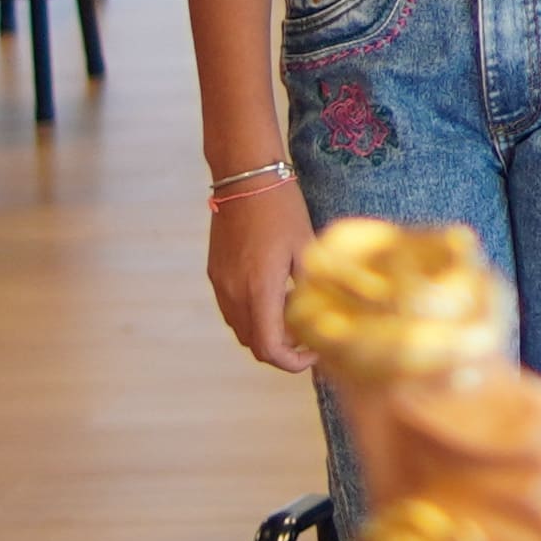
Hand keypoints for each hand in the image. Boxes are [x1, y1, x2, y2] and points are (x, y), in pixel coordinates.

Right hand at [209, 173, 319, 372]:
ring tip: (292, 315)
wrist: (245, 178)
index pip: (269, 348)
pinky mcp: (215, 275)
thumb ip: (312, 287)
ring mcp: (221, 285)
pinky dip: (253, 316)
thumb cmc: (282, 208)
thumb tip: (325, 316)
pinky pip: (232, 310)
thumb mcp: (307, 248)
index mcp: (259, 289)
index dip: (292, 362)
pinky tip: (274, 296)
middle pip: (254, 345)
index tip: (313, 350)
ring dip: (266, 333)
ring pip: (241, 330)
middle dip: (282, 350)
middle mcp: (234, 293)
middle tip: (308, 335)